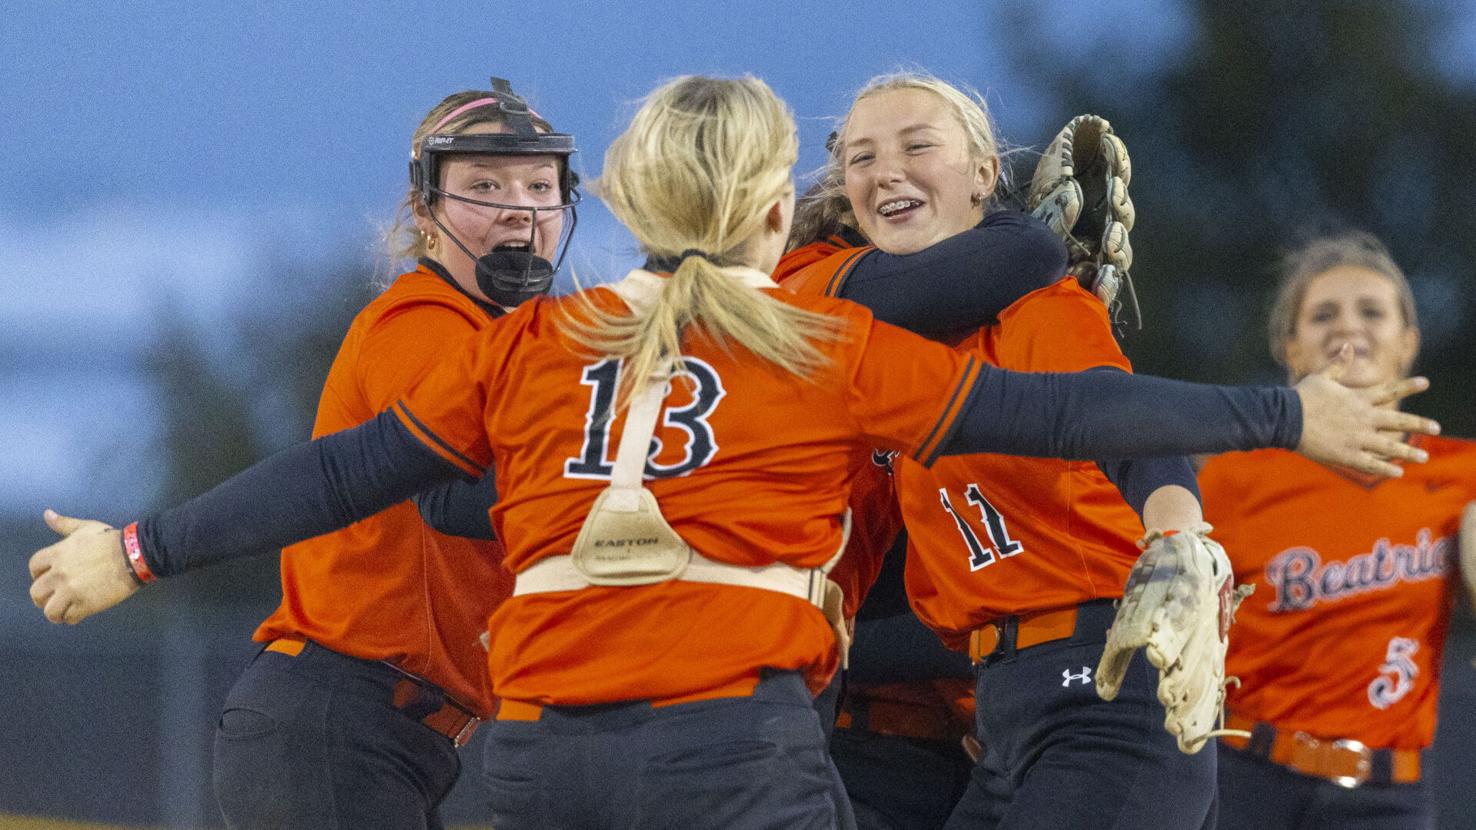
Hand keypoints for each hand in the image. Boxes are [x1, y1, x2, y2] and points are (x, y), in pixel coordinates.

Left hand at [28, 510, 139, 623]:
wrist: (134, 555)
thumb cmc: (110, 539)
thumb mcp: (85, 527)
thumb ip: (64, 524)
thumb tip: (47, 514)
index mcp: (57, 554)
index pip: (34, 567)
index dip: (38, 574)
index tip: (48, 577)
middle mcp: (59, 574)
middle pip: (36, 592)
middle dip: (43, 597)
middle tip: (54, 597)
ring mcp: (71, 591)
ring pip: (49, 610)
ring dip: (55, 612)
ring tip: (64, 610)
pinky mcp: (85, 605)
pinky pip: (69, 618)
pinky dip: (71, 618)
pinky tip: (79, 613)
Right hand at [1294, 345, 1438, 476]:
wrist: (1284, 418)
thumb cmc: (1301, 397)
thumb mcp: (1321, 377)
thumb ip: (1338, 364)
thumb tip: (1347, 345)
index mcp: (1358, 399)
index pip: (1389, 391)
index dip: (1408, 386)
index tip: (1426, 382)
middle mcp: (1363, 418)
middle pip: (1398, 421)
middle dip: (1419, 424)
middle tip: (1437, 427)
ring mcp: (1356, 438)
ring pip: (1390, 446)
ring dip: (1409, 452)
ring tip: (1424, 457)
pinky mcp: (1346, 455)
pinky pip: (1372, 464)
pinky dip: (1386, 468)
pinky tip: (1399, 472)